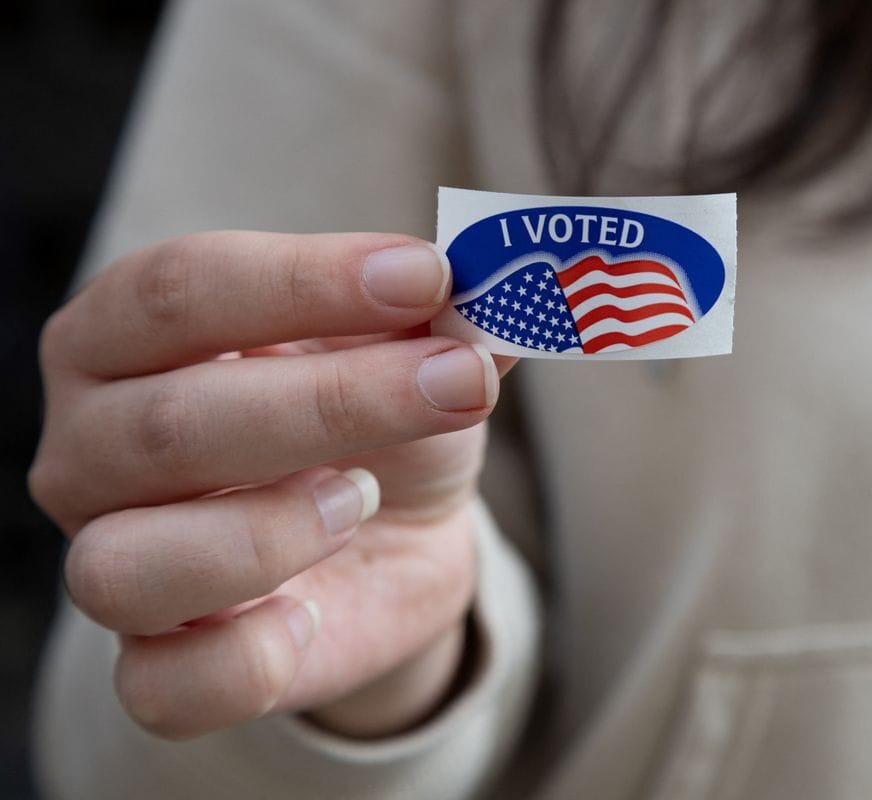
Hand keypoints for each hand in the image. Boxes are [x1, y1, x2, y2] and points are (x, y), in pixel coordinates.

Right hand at [30, 231, 512, 739]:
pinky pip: (162, 688)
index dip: (306, 281)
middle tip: (454, 384)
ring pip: (126, 568)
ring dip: (269, 533)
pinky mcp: (159, 665)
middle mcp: (90, 448)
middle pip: (168, 424)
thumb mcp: (420, 350)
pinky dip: (249, 660)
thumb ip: (444, 318)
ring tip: (359, 499)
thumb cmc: (384, 419)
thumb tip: (497, 295)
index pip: (179, 289)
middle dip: (334, 403)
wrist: (398, 533)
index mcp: (127, 334)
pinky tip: (314, 613)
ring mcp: (110, 563)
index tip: (427, 278)